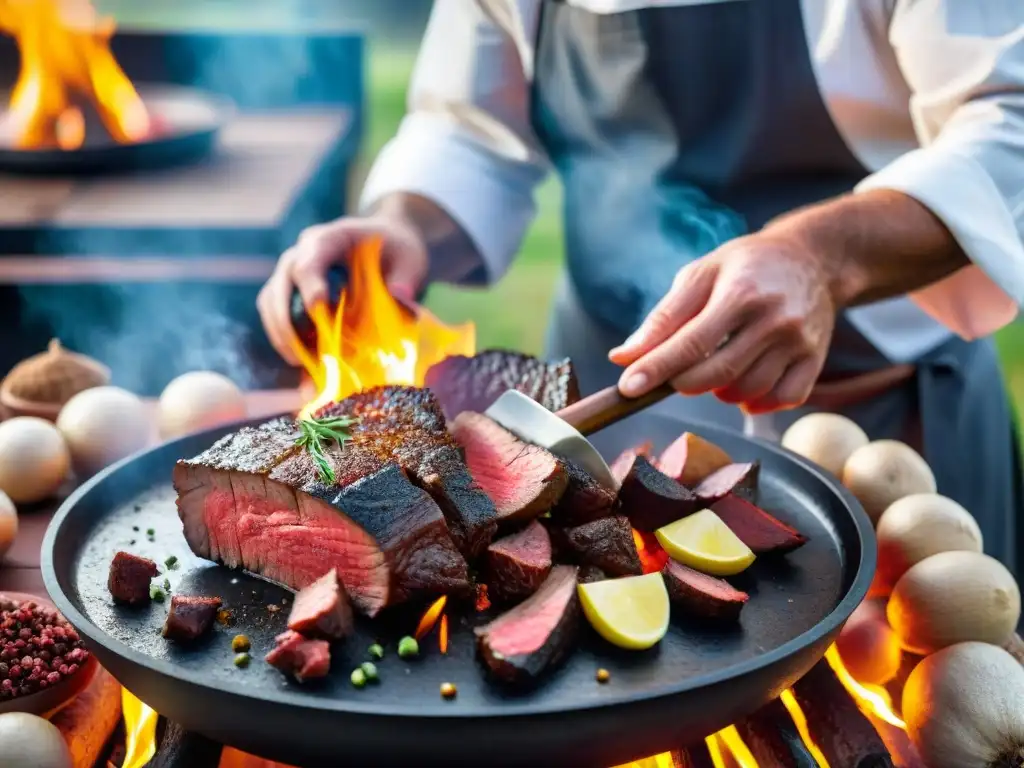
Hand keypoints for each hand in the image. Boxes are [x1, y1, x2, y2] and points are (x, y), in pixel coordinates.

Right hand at [257, 216, 428, 364]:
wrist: (388, 241)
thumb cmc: (397, 249)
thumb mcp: (410, 259)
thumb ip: (405, 277)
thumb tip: (398, 297)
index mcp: (330, 238)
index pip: (308, 262)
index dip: (310, 287)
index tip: (318, 311)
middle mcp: (303, 252)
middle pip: (280, 285)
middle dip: (285, 322)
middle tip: (299, 355)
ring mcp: (293, 272)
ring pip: (270, 301)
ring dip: (280, 334)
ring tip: (299, 363)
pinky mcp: (293, 291)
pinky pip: (276, 314)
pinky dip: (285, 338)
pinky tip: (302, 361)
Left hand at [608, 231, 837, 413]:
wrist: (812, 258)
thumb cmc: (746, 265)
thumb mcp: (700, 275)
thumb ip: (663, 318)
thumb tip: (623, 357)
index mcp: (740, 292)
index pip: (691, 343)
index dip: (657, 369)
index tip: (628, 387)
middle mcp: (774, 319)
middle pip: (718, 373)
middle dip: (683, 383)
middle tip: (672, 377)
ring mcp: (799, 341)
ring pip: (749, 390)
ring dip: (720, 392)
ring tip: (712, 371)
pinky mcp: (816, 358)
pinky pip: (784, 398)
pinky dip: (758, 402)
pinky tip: (743, 386)